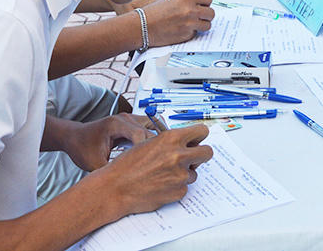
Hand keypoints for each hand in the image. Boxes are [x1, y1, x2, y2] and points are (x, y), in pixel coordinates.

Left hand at [63, 113, 156, 172]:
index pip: (140, 135)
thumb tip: (127, 184)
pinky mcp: (131, 123)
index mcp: (116, 124)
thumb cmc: (81, 147)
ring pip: (152, 128)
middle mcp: (125, 118)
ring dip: (155, 144)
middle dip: (152, 150)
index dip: (146, 152)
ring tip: (155, 161)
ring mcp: (129, 118)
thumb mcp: (94, 164)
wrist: (74, 138)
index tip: (148, 167)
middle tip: (154, 168)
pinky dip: (152, 140)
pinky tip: (152, 154)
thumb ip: (112, 172)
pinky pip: (148, 128)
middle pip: (148, 132)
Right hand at [94, 124, 213, 220]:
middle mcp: (179, 155)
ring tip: (164, 174)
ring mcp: (180, 175)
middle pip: (207, 152)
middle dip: (200, 155)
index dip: (199, 136)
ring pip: (194, 173)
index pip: (201, 131)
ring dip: (184, 173)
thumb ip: (169, 141)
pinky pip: (184, 187)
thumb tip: (185, 142)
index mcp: (171, 138)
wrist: (115, 188)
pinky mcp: (178, 192)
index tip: (197, 140)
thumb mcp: (148, 142)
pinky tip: (160, 185)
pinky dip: (175, 187)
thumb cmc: (127, 165)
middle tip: (191, 158)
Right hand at [142, 0, 214, 45]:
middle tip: (200, 16)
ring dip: (202, 25)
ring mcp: (189, 24)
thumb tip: (198, 2)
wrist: (142, 26)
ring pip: (207, 25)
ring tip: (192, 24)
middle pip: (211, 13)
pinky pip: (196, 34)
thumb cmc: (152, 13)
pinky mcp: (186, 35)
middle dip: (206, 15)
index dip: (206, 3)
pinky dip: (191, 33)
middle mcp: (190, 10)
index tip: (203, 5)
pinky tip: (182, 29)